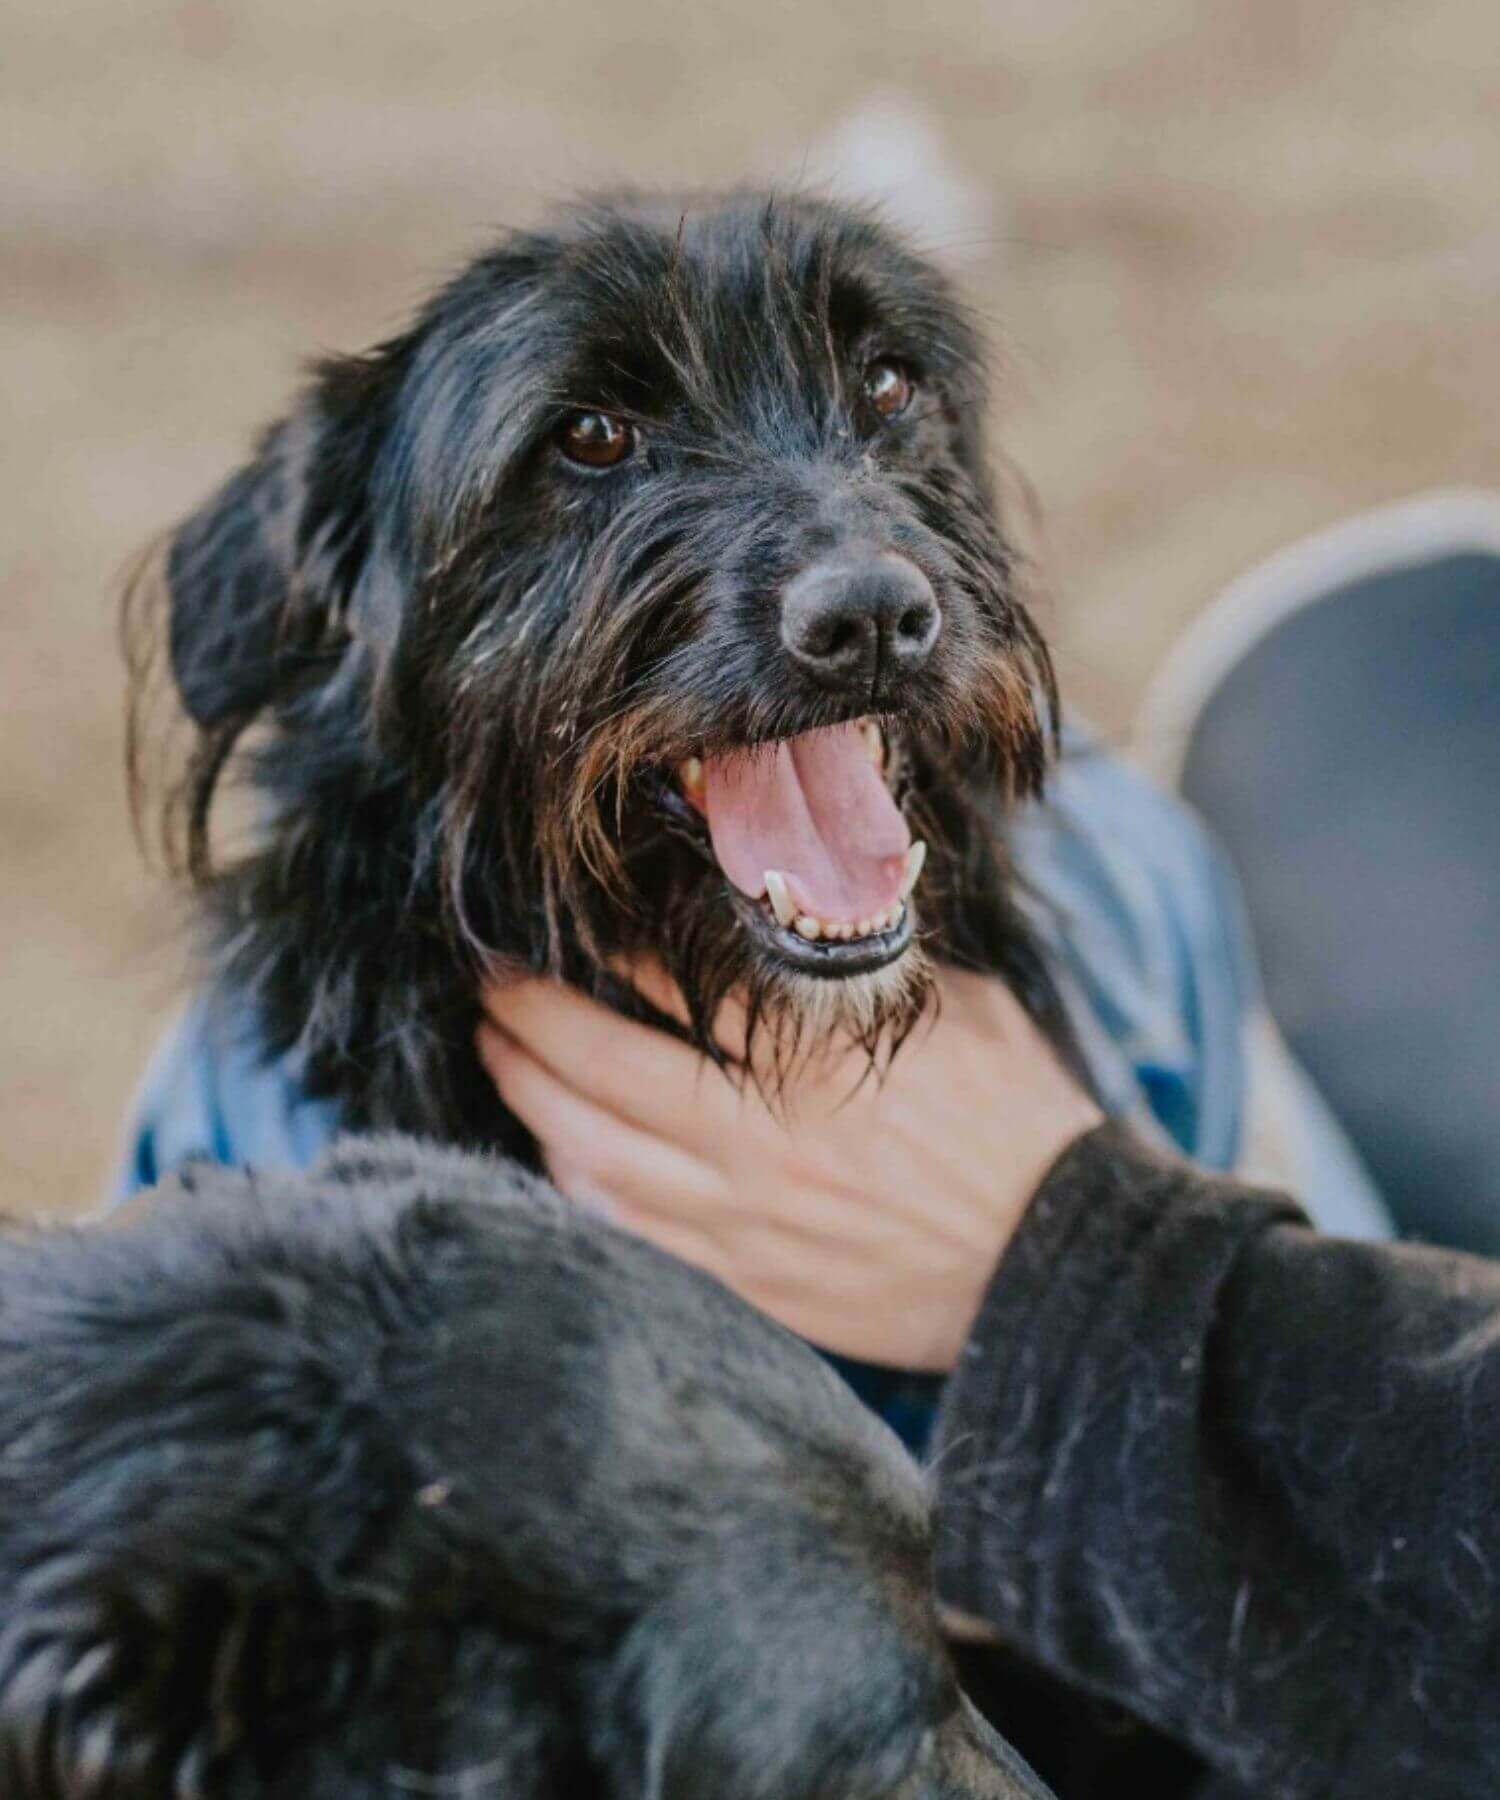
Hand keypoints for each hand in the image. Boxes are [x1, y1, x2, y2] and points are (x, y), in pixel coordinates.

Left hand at [477, 964, 1100, 1370]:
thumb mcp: (961, 1009)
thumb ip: (871, 964)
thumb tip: (803, 903)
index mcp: (817, 1057)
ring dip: (527, 1095)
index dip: (607, 945)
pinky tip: (551, 1154)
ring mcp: (746, 1220)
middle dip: (527, 1014)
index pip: (674, 982)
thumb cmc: (1016, 1124)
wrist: (1060, 1264)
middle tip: (491, 983)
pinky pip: (627, 1234)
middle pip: (600, 1063)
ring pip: (592, 1152)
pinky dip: (574, 1187)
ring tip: (497, 1054)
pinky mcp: (748, 1284)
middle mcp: (764, 1138)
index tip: (572, 920)